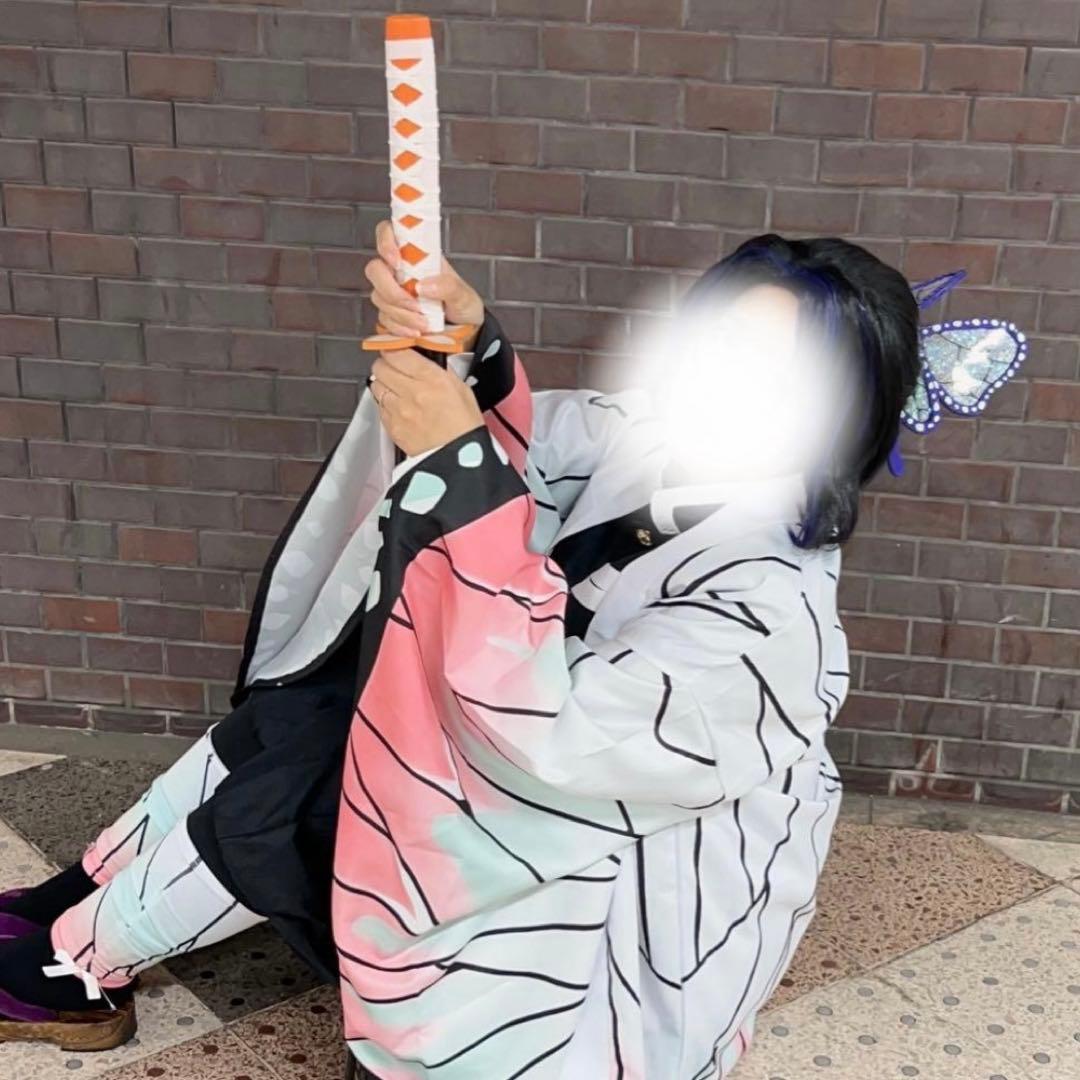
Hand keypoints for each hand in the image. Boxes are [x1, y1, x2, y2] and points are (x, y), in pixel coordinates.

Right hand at [365, 220, 483, 342]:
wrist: (466, 332)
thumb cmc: (464, 305)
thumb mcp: (464, 294)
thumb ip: (448, 286)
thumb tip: (424, 286)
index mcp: (416, 255)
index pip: (388, 233)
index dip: (385, 242)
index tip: (397, 261)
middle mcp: (400, 272)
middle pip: (375, 269)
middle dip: (391, 290)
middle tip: (414, 305)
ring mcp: (393, 293)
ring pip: (378, 297)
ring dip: (401, 314)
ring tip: (425, 324)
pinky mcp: (391, 315)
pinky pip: (383, 319)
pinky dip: (399, 328)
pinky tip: (416, 333)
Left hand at [370, 348, 483, 457]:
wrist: (458, 459)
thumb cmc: (465, 427)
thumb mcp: (461, 389)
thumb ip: (440, 371)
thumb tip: (425, 359)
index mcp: (432, 379)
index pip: (398, 352)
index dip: (395, 348)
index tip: (397, 349)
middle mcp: (411, 392)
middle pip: (381, 366)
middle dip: (386, 364)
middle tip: (395, 367)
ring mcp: (398, 411)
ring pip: (376, 384)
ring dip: (383, 382)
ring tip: (396, 388)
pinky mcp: (391, 426)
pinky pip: (379, 406)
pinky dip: (385, 403)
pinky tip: (399, 406)